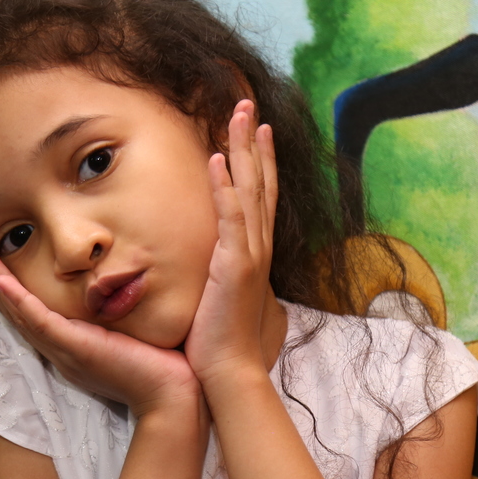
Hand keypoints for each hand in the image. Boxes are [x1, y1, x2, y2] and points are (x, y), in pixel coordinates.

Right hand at [0, 252, 199, 416]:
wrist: (172, 396)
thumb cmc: (161, 366)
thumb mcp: (133, 334)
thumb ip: (121, 318)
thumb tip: (125, 291)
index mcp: (71, 348)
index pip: (33, 315)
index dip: (11, 292)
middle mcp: (61, 351)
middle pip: (17, 312)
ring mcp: (64, 351)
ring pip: (20, 313)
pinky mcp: (74, 349)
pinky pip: (39, 321)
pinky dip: (18, 300)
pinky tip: (2, 280)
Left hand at [184, 100, 278, 384]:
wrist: (229, 372)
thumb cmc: (223, 341)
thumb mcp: (224, 297)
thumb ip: (225, 276)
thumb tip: (221, 270)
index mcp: (254, 254)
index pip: (259, 198)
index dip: (259, 162)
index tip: (256, 131)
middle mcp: (257, 248)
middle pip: (259, 183)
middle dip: (254, 143)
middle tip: (248, 106)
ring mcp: (249, 255)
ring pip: (249, 191)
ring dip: (243, 151)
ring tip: (238, 116)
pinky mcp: (235, 266)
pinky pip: (230, 218)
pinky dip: (225, 188)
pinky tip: (218, 161)